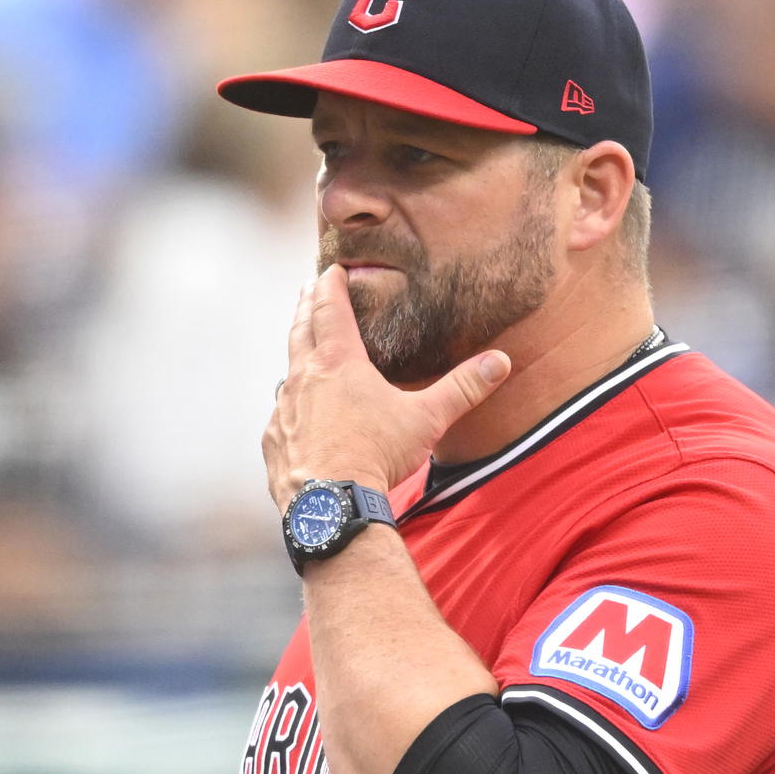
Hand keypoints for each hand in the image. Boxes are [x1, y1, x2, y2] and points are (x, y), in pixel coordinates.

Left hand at [264, 265, 510, 511]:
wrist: (331, 503)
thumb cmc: (376, 455)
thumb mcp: (427, 418)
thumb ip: (463, 387)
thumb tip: (500, 362)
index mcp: (339, 363)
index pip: (331, 310)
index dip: (331, 285)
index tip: (330, 269)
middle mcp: (304, 378)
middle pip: (301, 330)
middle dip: (306, 307)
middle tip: (307, 290)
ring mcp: (283, 410)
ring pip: (287, 372)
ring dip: (296, 355)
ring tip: (302, 348)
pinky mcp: (274, 441)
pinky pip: (279, 414)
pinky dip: (289, 405)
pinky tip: (295, 413)